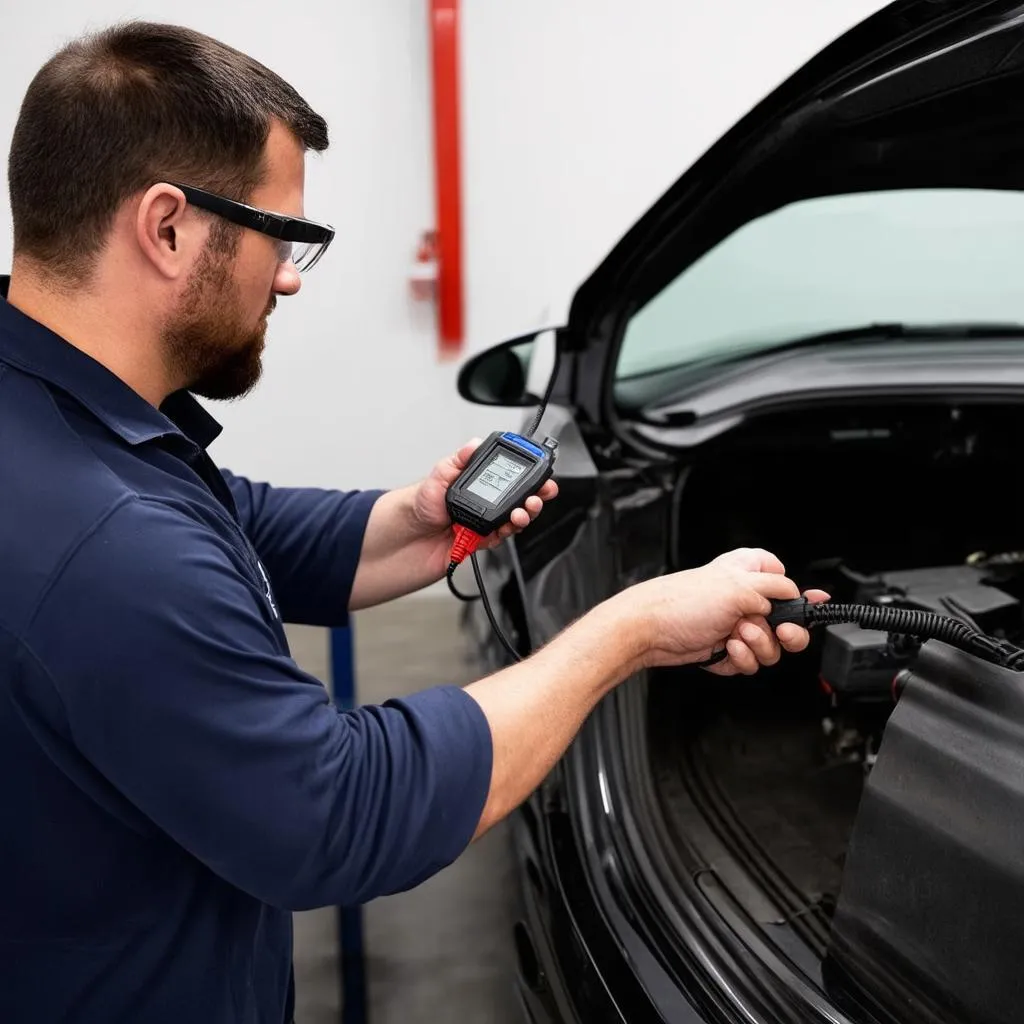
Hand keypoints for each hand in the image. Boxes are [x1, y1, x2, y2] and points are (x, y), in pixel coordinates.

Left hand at [412, 437, 559, 547]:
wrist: (405, 538)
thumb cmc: (418, 506)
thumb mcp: (436, 477)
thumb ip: (456, 462)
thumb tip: (473, 445)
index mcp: (476, 483)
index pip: (508, 475)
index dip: (526, 473)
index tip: (538, 469)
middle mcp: (484, 503)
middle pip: (519, 498)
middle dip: (536, 495)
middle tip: (542, 492)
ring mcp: (484, 523)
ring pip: (514, 519)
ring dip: (525, 514)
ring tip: (524, 511)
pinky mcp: (480, 542)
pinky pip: (499, 538)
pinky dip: (507, 532)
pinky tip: (508, 526)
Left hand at [622, 548, 828, 674]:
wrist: (650, 630)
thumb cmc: (684, 602)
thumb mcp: (738, 586)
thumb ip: (775, 589)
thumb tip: (799, 593)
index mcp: (749, 574)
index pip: (786, 581)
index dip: (799, 596)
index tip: (808, 608)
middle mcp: (745, 600)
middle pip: (787, 623)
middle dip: (785, 632)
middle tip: (781, 632)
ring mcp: (736, 627)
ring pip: (770, 647)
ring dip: (758, 645)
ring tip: (737, 636)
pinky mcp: (726, 651)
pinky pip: (749, 662)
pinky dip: (741, 659)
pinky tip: (725, 650)